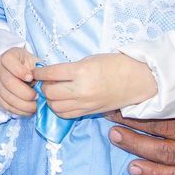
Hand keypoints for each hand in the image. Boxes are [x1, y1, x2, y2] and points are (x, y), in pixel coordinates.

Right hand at [0, 46, 36, 115]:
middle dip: (25, 92)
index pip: (9, 62)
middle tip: (37, 97)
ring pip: (6, 96)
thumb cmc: (28, 66)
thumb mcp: (34, 62)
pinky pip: (4, 105)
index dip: (20, 71)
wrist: (16, 71)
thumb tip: (47, 84)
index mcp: (7, 56)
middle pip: (8, 82)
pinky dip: (18, 110)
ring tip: (35, 107)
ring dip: (22, 104)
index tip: (32, 78)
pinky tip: (28, 111)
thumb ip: (39, 71)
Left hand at [34, 53, 156, 118]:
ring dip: (50, 99)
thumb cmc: (115, 64)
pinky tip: (62, 101)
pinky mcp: (89, 112)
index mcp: (81, 71)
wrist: (137, 79)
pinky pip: (66, 114)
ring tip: (54, 92)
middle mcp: (81, 90)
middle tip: (46, 82)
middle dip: (44, 86)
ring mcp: (85, 103)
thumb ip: (70, 68)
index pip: (50, 74)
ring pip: (55, 106)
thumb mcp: (90, 60)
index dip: (40, 73)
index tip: (37, 72)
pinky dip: (59, 108)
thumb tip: (52, 75)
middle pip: (49, 92)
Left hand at [105, 93, 174, 174]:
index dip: (146, 102)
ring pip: (168, 155)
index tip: (124, 94)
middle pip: (166, 130)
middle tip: (110, 114)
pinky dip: (156, 174)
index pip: (174, 106)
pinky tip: (135, 168)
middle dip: (134, 123)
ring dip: (138, 147)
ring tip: (116, 136)